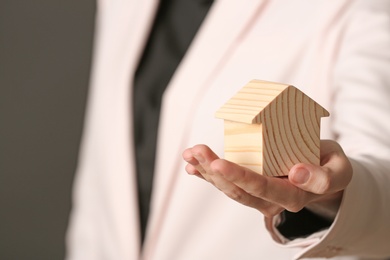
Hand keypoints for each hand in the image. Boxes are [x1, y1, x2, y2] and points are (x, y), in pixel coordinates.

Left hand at [182, 140, 351, 235]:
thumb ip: (324, 176)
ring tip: (190, 154)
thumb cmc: (331, 168)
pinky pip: (228, 183)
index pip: (262, 188)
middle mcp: (271, 200)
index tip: (219, 163)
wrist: (325, 175)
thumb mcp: (339, 170)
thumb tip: (296, 173)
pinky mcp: (251, 187)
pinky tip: (193, 166)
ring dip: (206, 170)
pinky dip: (208, 175)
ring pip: (229, 187)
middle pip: (238, 189)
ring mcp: (259, 195)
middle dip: (214, 171)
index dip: (240, 176)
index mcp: (293, 196)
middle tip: (196, 151)